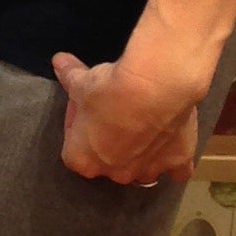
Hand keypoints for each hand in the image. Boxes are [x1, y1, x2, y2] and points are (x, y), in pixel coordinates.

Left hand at [50, 50, 208, 187]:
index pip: (74, 148)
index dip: (78, 127)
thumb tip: (59, 62)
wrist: (154, 88)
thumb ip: (69, 75)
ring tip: (144, 127)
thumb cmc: (108, 89)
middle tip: (115, 114)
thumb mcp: (80, 81)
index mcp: (83, 160)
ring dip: (140, 155)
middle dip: (110, 142)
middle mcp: (114, 173)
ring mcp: (147, 171)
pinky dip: (175, 161)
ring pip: (141, 170)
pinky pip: (177, 171)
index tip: (85, 107)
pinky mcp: (177, 163)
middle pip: (109, 163)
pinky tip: (174, 147)